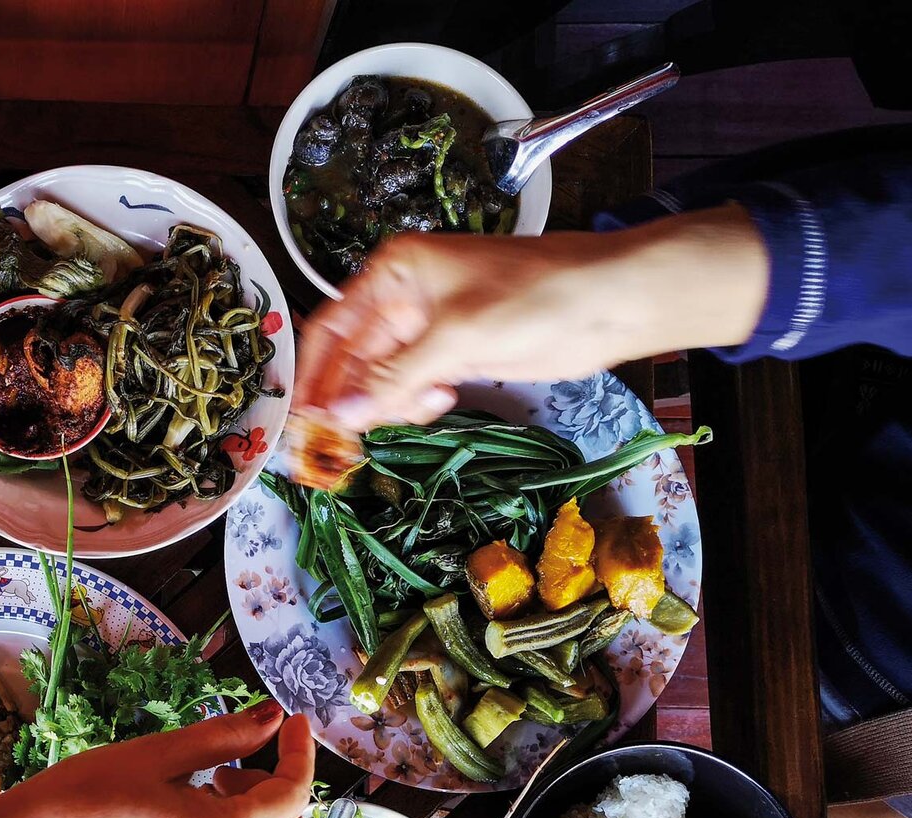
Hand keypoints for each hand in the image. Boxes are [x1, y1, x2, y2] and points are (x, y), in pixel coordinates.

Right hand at [0, 702, 316, 817]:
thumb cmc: (86, 792)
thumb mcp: (160, 754)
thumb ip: (226, 737)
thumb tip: (273, 718)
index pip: (292, 796)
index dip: (299, 752)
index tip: (292, 719)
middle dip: (280, 791)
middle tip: (237, 758)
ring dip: (256, 816)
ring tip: (207, 781)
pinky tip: (186, 808)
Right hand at [295, 204, 768, 431]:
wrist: (613, 301)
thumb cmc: (537, 298)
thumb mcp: (457, 338)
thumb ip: (393, 380)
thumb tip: (337, 417)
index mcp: (394, 273)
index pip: (331, 329)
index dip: (311, 376)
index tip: (299, 422)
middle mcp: (403, 298)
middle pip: (352, 358)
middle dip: (347, 400)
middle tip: (336, 448)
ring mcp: (431, 328)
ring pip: (382, 378)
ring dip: (388, 405)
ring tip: (419, 409)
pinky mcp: (458, 352)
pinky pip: (415, 385)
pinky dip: (418, 402)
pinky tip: (441, 401)